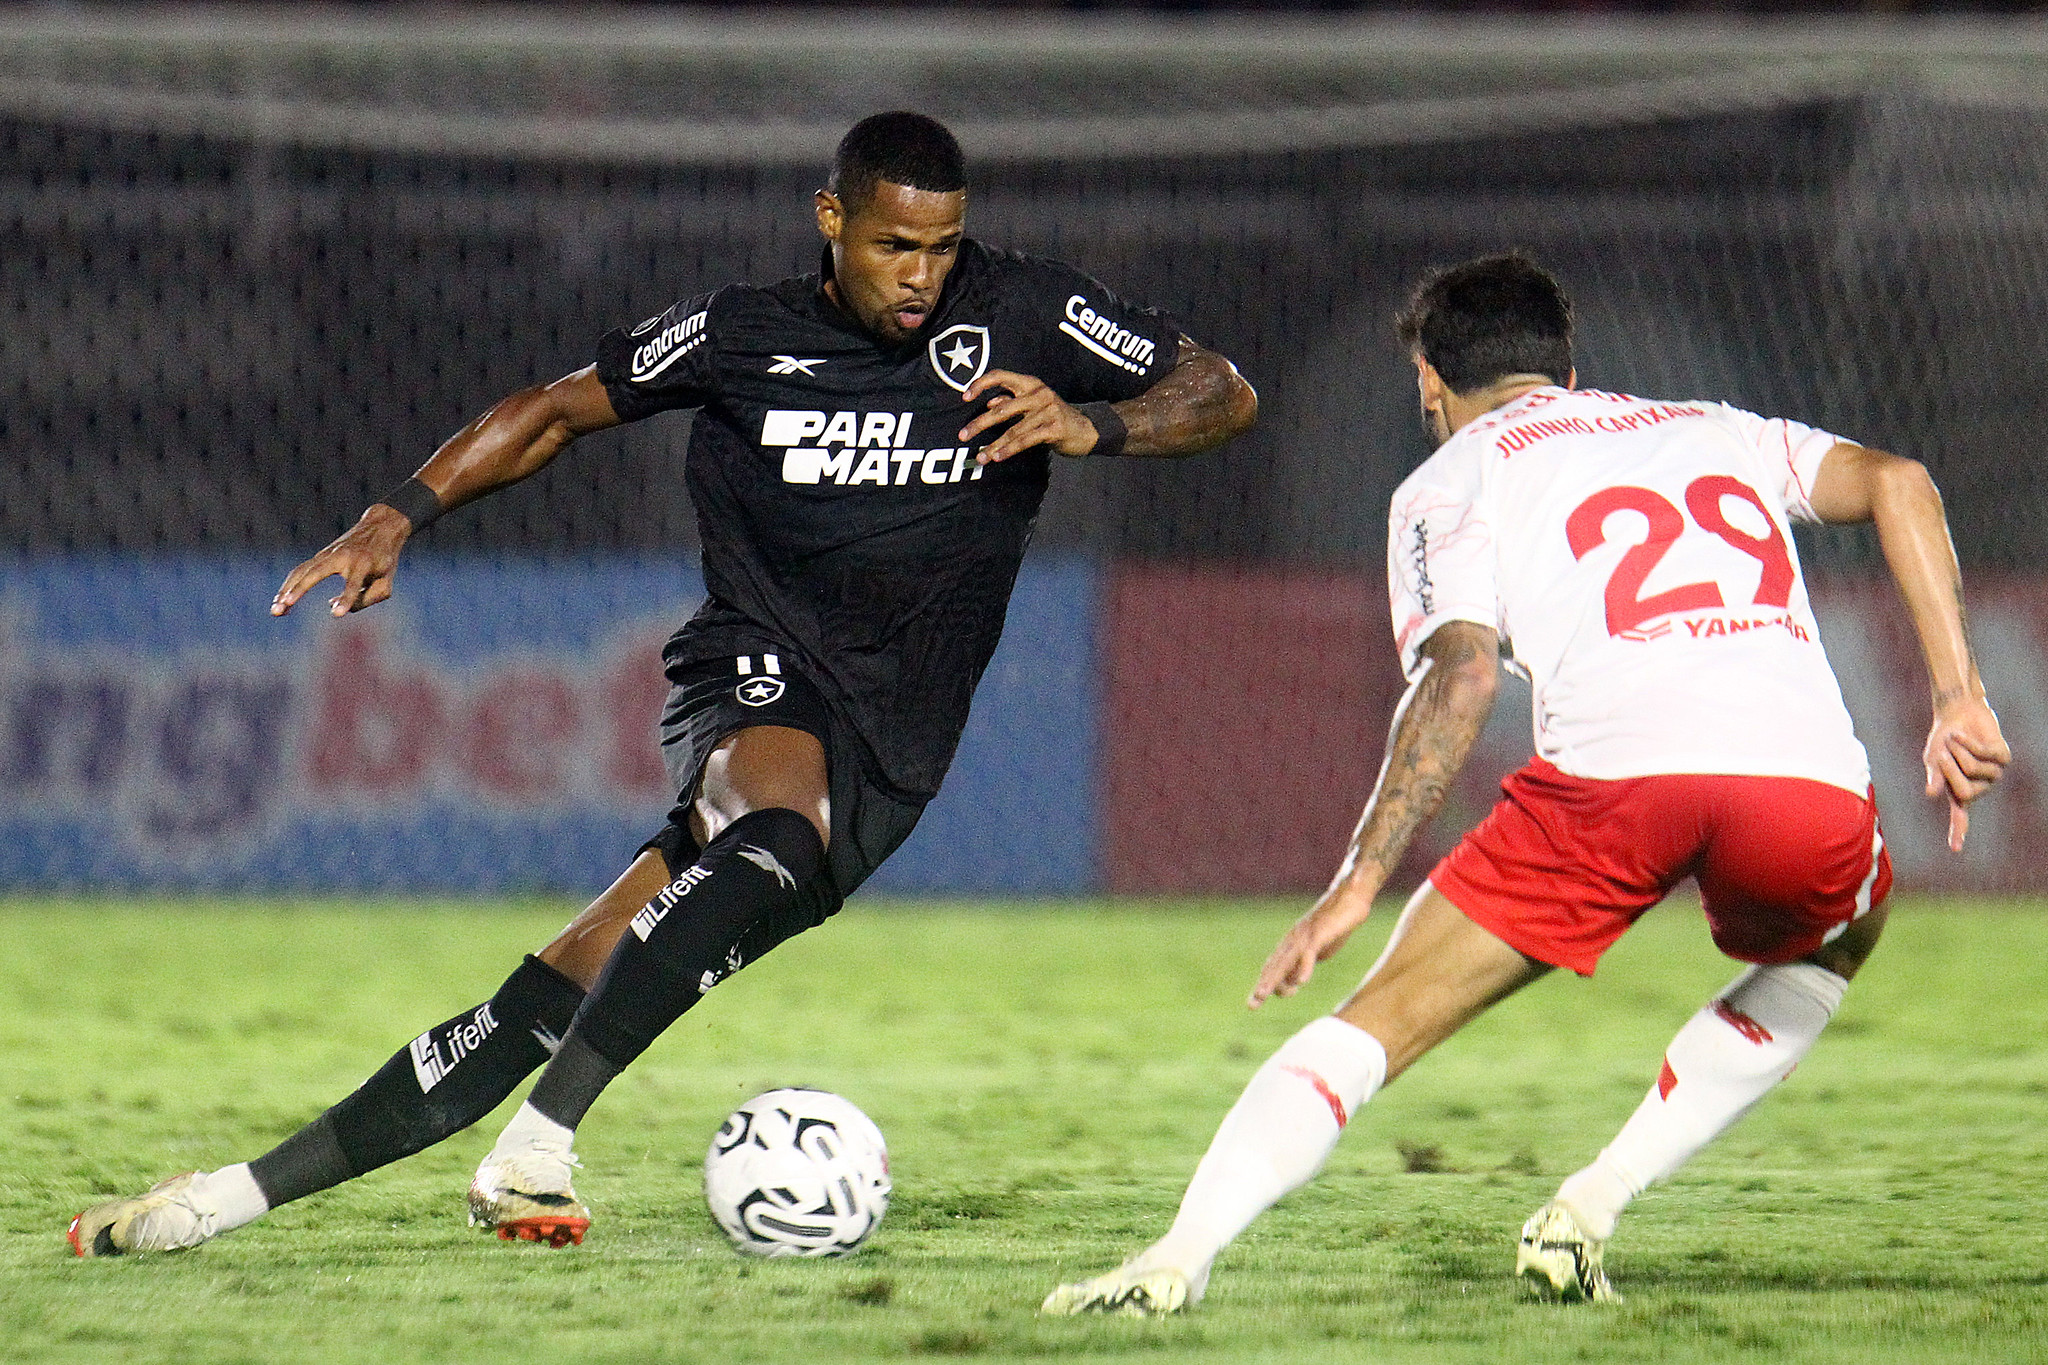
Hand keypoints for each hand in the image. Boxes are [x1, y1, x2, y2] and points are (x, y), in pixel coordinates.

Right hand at [272, 504, 412, 617]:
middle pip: (315, 573)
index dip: (346, 599)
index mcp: (365, 563)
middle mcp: (342, 556)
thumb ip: (365, 599)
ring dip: (286, 590)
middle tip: (280, 610)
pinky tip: (280, 601)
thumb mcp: (385, 583)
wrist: (380, 528)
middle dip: (297, 591)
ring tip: (275, 611)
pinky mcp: (320, 556)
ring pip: (302, 571)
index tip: (336, 614)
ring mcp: (328, 554)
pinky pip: (301, 571)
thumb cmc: (384, 561)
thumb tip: (333, 605)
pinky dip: (289, 585)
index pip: (354, 585)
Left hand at [959, 369, 1101, 464]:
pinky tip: (998, 457)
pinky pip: (1026, 440)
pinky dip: (1009, 449)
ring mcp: (1048, 410)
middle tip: (962, 435)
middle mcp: (1038, 393)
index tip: (965, 398)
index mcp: (1030, 383)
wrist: (1086, 429)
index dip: (980, 384)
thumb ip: (1012, 402)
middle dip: (979, 424)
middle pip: (1002, 408)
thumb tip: (989, 403)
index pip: (1000, 376)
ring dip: (993, 445)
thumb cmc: (1054, 417)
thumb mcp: (1033, 405)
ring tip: (980, 457)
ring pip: (1013, 429)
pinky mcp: (1054, 427)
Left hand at [1249, 878, 1378, 1008]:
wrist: (1351, 898)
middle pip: (1275, 966)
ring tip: (1264, 995)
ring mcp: (1305, 936)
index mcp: (1292, 944)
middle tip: (1252, 1005)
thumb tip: (1298, 979)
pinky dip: (1305, 966)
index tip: (1253, 1003)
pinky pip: (1310, 952)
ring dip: (1275, 979)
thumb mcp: (1320, 950)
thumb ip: (1306, 963)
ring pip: (1286, 961)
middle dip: (1263, 985)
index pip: (1273, 966)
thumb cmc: (1336, 924)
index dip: (1264, 984)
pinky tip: (1302, 982)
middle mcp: (1293, 940)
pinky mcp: (1320, 933)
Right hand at [1923, 692, 2009, 851]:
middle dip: (1950, 769)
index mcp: (1960, 791)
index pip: (1959, 816)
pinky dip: (1968, 742)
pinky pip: (1985, 754)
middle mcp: (1980, 786)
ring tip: (1955, 740)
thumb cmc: (1942, 739)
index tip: (1955, 849)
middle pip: (1965, 791)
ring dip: (1958, 751)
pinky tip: (1962, 735)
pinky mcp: (2003, 757)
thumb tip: (1931, 795)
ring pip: (1974, 770)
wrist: (1957, 714)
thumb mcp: (1933, 759)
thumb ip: (1935, 776)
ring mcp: (1994, 773)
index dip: (1957, 831)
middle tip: (1943, 753)